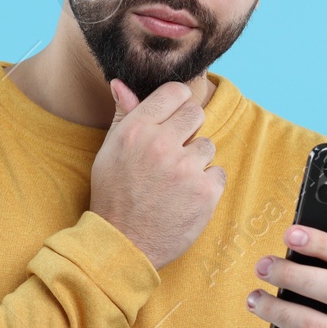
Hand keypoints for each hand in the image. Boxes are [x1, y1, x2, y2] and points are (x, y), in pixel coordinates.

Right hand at [90, 78, 225, 272]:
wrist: (122, 245)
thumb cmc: (113, 196)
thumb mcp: (109, 151)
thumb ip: (123, 115)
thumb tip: (121, 82)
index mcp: (136, 129)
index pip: (175, 92)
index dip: (177, 104)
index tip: (173, 119)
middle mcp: (161, 144)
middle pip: (196, 113)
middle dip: (188, 130)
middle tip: (174, 153)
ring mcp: (185, 168)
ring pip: (207, 146)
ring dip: (196, 161)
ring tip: (174, 182)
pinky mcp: (205, 192)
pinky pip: (218, 173)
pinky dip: (205, 186)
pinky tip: (185, 198)